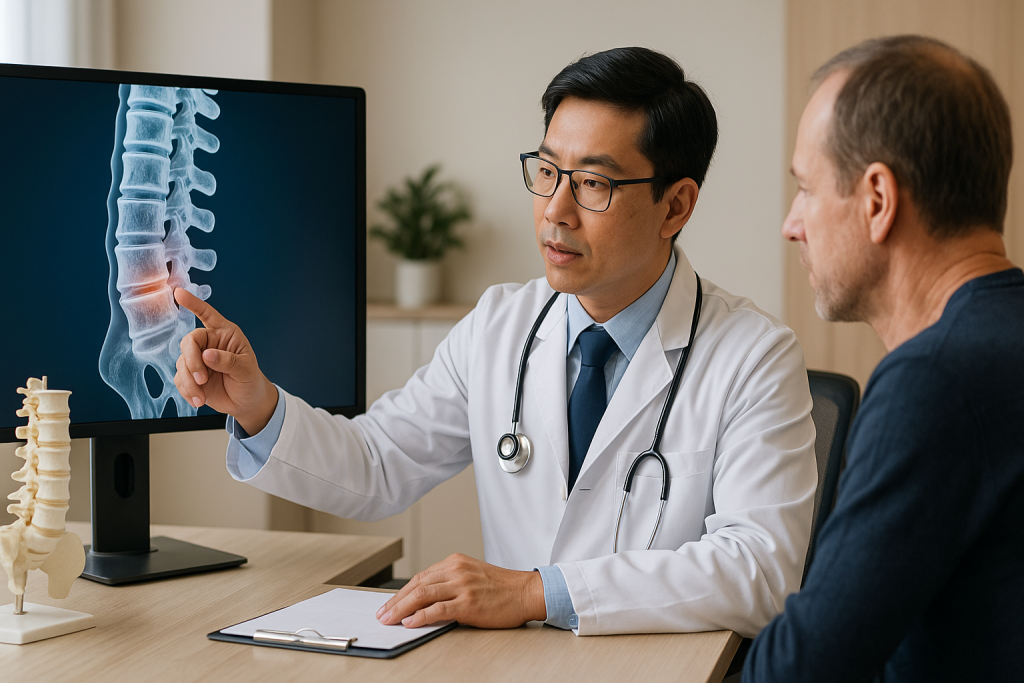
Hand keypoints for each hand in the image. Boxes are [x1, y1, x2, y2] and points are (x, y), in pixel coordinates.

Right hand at [173, 288, 277, 434]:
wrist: (247, 402)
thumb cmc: (250, 380)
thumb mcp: (246, 370)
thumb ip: (228, 361)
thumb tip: (207, 355)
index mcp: (225, 334)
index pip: (207, 314)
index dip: (194, 303)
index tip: (179, 293)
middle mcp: (209, 343)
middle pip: (188, 342)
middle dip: (192, 361)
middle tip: (202, 379)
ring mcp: (198, 359)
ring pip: (181, 363)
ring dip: (190, 381)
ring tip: (202, 395)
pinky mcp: (191, 376)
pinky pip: (180, 379)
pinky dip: (187, 391)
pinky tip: (198, 400)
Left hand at [376, 554, 546, 628]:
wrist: (526, 592)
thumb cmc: (502, 587)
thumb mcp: (473, 576)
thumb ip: (451, 583)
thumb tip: (425, 600)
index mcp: (456, 562)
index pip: (421, 576)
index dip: (402, 591)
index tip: (390, 603)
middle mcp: (456, 571)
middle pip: (417, 584)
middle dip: (396, 601)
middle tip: (382, 614)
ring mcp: (462, 586)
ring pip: (422, 595)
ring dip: (401, 608)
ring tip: (389, 619)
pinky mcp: (468, 603)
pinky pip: (438, 609)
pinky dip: (420, 616)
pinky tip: (410, 622)